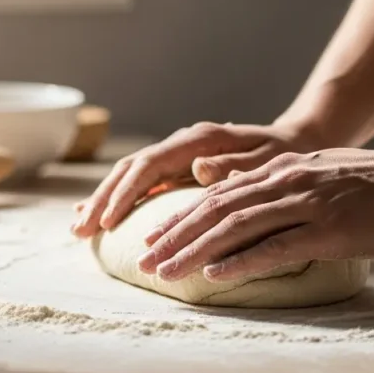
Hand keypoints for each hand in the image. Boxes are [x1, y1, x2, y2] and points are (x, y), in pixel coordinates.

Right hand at [71, 120, 324, 237]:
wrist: (295, 141)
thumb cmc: (284, 155)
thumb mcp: (268, 158)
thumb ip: (234, 164)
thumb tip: (198, 168)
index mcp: (198, 141)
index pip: (150, 165)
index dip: (126, 193)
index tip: (109, 222)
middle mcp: (181, 145)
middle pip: (130, 169)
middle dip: (102, 200)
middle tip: (80, 231)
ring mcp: (176, 156)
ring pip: (129, 176)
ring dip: (103, 202)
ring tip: (79, 229)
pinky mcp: (177, 170)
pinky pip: (139, 184)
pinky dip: (117, 200)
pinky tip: (97, 217)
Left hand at [136, 144, 373, 280]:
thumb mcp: (324, 174)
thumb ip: (287, 186)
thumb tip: (257, 202)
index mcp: (282, 171)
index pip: (218, 195)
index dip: (181, 218)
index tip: (152, 238)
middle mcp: (287, 183)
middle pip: (216, 210)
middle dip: (174, 236)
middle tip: (143, 260)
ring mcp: (308, 205)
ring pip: (236, 227)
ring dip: (195, 251)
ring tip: (164, 272)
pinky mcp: (331, 229)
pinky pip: (278, 247)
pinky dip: (242, 261)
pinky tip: (216, 275)